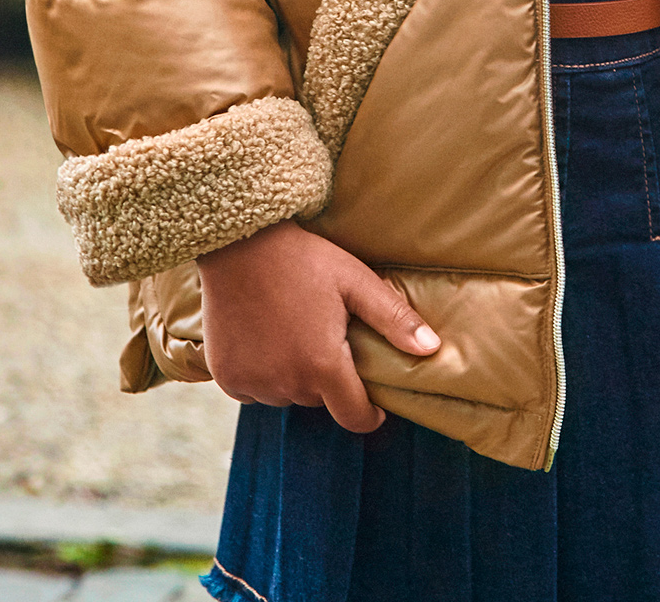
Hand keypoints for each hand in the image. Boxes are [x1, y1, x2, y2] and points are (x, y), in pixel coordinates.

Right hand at [197, 219, 439, 431]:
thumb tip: (433, 350)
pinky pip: (253, 390)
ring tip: (293, 331)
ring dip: (293, 376)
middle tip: (325, 336)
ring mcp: (253, 383)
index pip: (355, 417)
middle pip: (319, 401)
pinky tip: (263, 337)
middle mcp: (287, 384)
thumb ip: (394, 319)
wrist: (240, 243)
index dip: (370, 412)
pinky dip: (262, 374)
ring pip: (286, 395)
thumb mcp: (355, 281)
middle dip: (328, 378)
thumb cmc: (304, 259)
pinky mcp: (226, 377)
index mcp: (323, 366)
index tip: (374, 400)